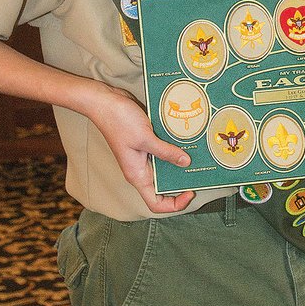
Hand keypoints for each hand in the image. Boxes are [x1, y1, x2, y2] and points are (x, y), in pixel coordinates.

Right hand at [88, 84, 195, 213]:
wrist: (106, 101)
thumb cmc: (118, 121)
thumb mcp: (145, 138)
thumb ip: (165, 152)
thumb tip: (185, 163)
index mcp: (137, 175)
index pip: (155, 203)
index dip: (174, 204)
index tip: (189, 193)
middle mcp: (140, 169)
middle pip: (162, 187)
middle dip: (180, 183)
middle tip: (198, 173)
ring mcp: (143, 156)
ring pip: (164, 168)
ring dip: (179, 163)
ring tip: (197, 157)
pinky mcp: (146, 143)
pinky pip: (163, 151)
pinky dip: (174, 149)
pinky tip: (187, 142)